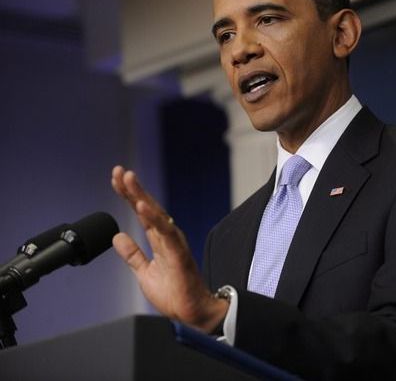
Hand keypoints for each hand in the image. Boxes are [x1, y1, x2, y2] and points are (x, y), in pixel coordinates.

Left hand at [111, 165, 227, 331]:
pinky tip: (141, 206)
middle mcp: (167, 237)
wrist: (190, 312)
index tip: (116, 180)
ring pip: (156, 214)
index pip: (141, 213)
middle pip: (148, 207)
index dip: (128, 196)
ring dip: (141, 196)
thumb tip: (118, 237)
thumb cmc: (174, 293)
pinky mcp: (178, 253)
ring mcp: (174, 243)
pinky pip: (165, 232)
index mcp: (159, 240)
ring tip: (128, 179)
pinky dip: (153, 218)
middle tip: (119, 171)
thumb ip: (133, 254)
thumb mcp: (144, 272)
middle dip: (133, 189)